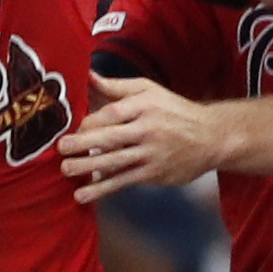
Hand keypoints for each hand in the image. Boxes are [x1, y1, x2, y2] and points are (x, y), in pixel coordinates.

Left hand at [62, 75, 228, 198]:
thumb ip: (118, 87)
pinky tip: (84, 194)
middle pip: (110, 137)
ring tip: (65, 170)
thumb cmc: (176, 111)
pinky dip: (103, 188)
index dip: (90, 122)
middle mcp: (147, 129)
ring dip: (87, 167)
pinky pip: (124, 180)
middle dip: (82, 144)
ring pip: (115, 161)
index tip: (75, 129)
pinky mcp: (154, 173)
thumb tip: (89, 77)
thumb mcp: (150, 91)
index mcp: (144, 106)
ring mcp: (151, 153)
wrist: (211, 137)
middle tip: (61, 148)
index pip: (111, 114)